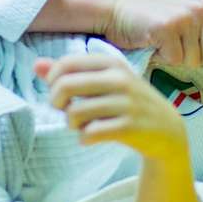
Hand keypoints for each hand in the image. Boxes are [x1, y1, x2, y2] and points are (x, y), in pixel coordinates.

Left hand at [36, 54, 187, 161]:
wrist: (166, 129)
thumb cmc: (127, 102)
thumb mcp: (104, 81)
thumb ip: (70, 72)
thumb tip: (36, 65)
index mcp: (111, 63)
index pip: (66, 64)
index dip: (53, 81)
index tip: (60, 94)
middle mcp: (119, 79)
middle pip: (64, 86)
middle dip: (56, 103)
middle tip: (66, 111)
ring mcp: (126, 103)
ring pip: (74, 113)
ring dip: (72, 124)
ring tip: (82, 125)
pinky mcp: (129, 127)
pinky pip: (89, 133)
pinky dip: (84, 138)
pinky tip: (91, 137)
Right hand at [104, 0, 202, 67]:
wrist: (112, 8)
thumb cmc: (147, 20)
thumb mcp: (183, 20)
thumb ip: (202, 33)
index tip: (191, 51)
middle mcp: (201, 9)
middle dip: (192, 60)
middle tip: (172, 47)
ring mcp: (186, 17)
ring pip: (194, 61)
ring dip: (174, 59)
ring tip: (159, 41)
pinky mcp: (168, 28)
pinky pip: (174, 61)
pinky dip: (160, 58)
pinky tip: (150, 42)